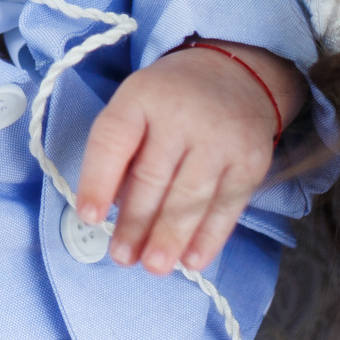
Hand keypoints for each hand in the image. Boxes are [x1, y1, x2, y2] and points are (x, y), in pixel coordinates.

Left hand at [74, 42, 299, 274]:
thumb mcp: (137, 105)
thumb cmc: (171, 101)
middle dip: (135, 222)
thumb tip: (111, 212)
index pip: (113, 138)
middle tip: (122, 255)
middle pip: (152, 176)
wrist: (237, 74)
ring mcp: (220, 139)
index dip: (97, 180)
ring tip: (152, 265)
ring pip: (190, 197)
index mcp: (142, 96)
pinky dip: (209, 238)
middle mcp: (182, 115)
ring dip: (169, 236)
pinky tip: (191, 260)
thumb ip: (122, 152)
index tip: (88, 215)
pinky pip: (227, 206)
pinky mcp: (251, 162)